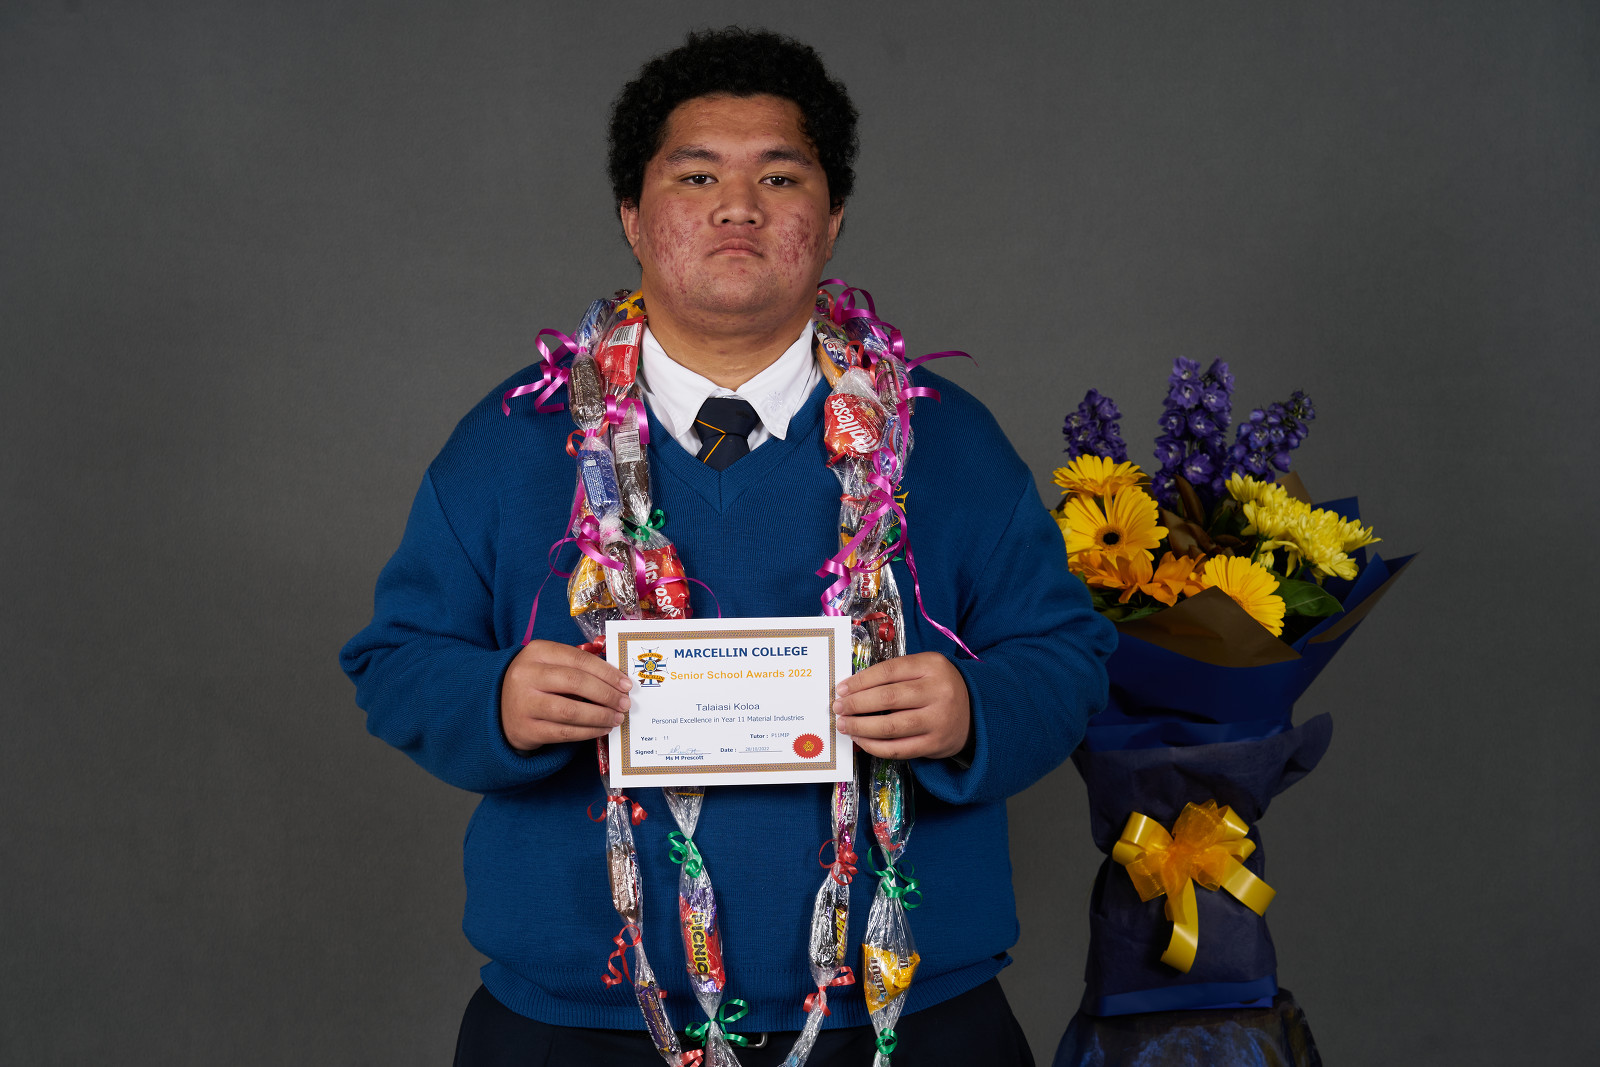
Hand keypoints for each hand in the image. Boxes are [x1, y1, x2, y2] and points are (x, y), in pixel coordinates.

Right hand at [500, 640, 631, 752]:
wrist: (499, 707)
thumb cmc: (536, 682)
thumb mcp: (549, 664)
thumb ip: (578, 666)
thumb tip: (618, 680)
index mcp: (537, 652)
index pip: (579, 659)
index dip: (607, 672)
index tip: (626, 683)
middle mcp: (526, 675)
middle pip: (576, 683)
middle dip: (606, 694)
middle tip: (625, 703)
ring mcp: (524, 704)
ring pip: (570, 711)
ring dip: (600, 715)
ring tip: (616, 718)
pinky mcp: (526, 730)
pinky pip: (564, 733)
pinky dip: (588, 732)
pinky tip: (601, 729)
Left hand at [833, 652, 970, 759]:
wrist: (975, 712)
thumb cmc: (938, 687)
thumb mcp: (924, 668)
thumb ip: (894, 674)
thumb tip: (852, 688)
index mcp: (932, 666)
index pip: (888, 671)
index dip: (860, 681)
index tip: (841, 688)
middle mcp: (938, 692)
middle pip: (888, 698)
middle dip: (856, 704)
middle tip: (838, 707)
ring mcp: (938, 720)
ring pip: (891, 726)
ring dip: (861, 727)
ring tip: (844, 725)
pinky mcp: (936, 744)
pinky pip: (899, 749)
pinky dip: (874, 746)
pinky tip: (861, 740)